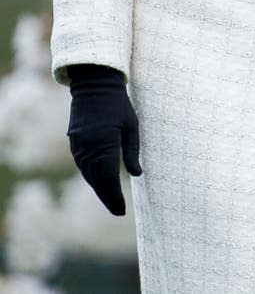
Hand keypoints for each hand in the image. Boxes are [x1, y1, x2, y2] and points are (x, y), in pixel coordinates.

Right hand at [67, 63, 141, 215]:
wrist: (94, 85)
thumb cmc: (118, 104)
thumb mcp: (131, 125)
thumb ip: (133, 151)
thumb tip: (138, 174)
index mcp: (105, 145)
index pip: (109, 180)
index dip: (115, 198)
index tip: (122, 211)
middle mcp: (89, 149)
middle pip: (97, 182)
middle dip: (108, 198)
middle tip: (118, 211)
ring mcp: (79, 147)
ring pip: (88, 176)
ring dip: (99, 189)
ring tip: (110, 200)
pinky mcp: (75, 143)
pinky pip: (83, 166)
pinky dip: (91, 177)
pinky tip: (99, 182)